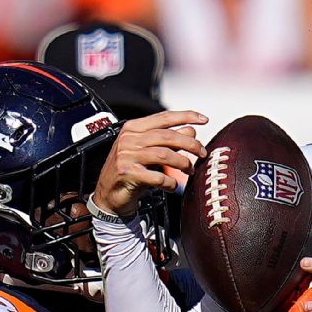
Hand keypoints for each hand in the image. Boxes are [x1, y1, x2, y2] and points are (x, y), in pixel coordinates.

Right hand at [91, 111, 207, 217]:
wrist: (108, 195)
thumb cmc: (131, 172)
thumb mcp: (149, 152)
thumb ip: (169, 141)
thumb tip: (191, 130)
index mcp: (133, 128)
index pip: (164, 117)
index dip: (186, 116)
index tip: (203, 119)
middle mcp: (129, 139)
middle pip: (168, 136)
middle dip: (190, 144)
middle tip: (202, 153)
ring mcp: (127, 155)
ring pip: (165, 155)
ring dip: (183, 163)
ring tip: (189, 171)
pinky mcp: (128, 173)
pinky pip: (158, 176)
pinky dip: (170, 182)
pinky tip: (173, 186)